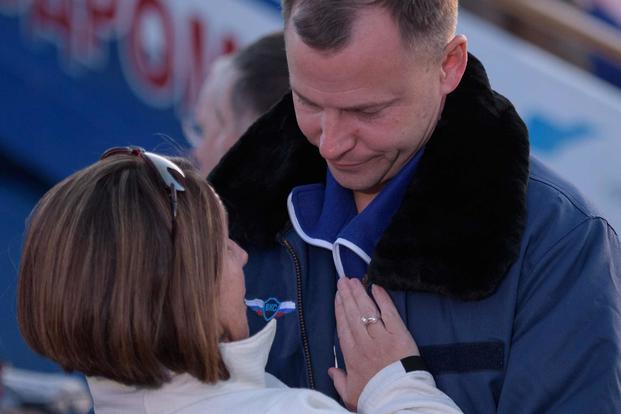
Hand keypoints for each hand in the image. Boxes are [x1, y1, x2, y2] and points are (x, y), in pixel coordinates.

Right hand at [328, 278, 419, 410]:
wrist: (400, 400)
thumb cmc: (375, 397)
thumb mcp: (351, 395)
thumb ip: (339, 381)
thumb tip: (331, 370)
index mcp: (352, 356)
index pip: (343, 327)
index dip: (340, 309)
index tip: (338, 296)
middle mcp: (364, 343)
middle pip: (353, 314)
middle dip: (347, 296)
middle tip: (343, 281)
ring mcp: (382, 337)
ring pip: (368, 311)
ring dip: (360, 294)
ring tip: (354, 280)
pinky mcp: (399, 335)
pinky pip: (389, 313)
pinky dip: (383, 299)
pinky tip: (377, 288)